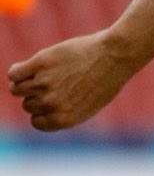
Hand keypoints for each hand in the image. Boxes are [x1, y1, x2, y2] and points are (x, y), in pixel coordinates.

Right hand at [8, 32, 132, 130]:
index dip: (43, 109)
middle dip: (39, 93)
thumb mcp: (89, 104)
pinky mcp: (41, 63)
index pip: (36, 121)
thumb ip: (65, 111)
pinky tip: (31, 65)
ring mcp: (44, 83)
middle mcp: (51, 104)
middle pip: (28, 103)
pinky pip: (14, 73)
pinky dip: (18, 70)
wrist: (117, 54)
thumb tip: (39, 112)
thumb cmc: (107, 76)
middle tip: (59, 79)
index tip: (55, 98)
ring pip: (17, 89)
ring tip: (46, 71)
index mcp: (64, 119)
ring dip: (26, 81)